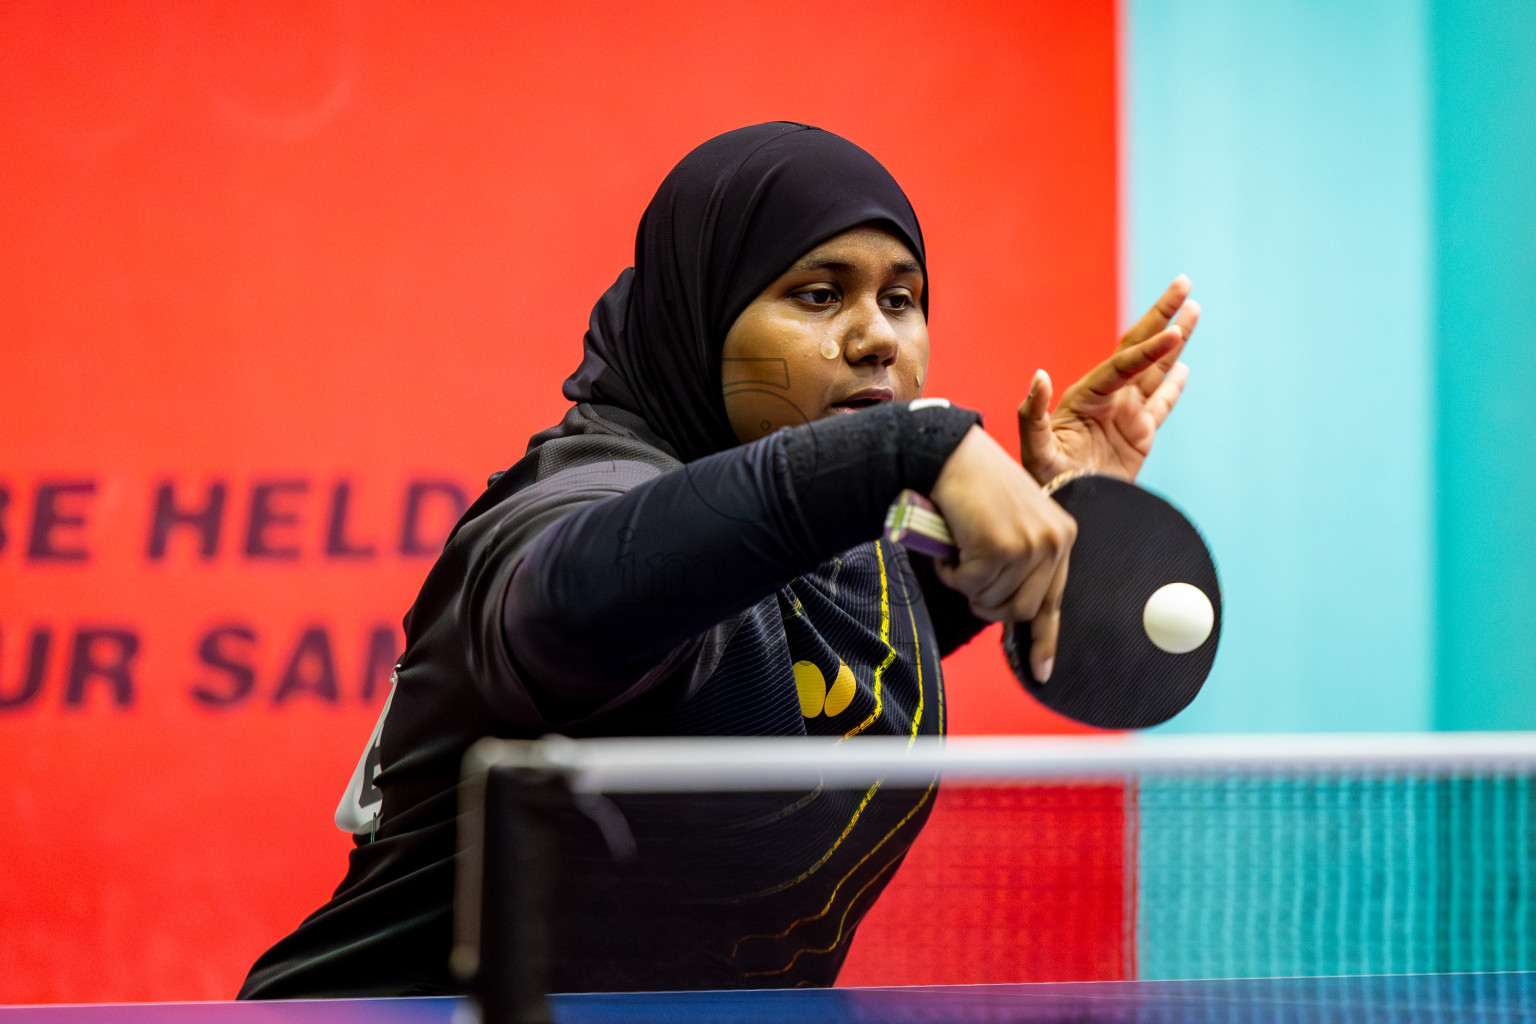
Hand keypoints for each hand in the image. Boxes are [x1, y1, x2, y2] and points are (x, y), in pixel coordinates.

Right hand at [930, 426, 1075, 680]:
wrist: (951, 454)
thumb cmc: (973, 488)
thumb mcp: (1010, 524)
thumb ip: (1019, 562)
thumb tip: (1009, 609)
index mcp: (1062, 536)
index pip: (1054, 601)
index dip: (1044, 640)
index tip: (1041, 671)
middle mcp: (1054, 541)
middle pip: (1020, 611)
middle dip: (986, 605)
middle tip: (965, 579)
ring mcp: (1030, 545)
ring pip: (992, 601)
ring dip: (965, 583)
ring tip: (958, 550)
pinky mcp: (1001, 547)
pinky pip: (970, 586)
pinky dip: (952, 572)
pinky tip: (951, 544)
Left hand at [1018, 276, 1199, 484]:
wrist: (1065, 507)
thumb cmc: (1044, 480)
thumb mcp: (1034, 448)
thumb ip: (1033, 413)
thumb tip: (1039, 375)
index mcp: (1087, 395)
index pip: (1123, 363)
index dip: (1149, 348)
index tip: (1173, 332)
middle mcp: (1108, 398)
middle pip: (1140, 348)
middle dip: (1161, 316)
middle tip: (1183, 284)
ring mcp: (1125, 415)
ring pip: (1156, 370)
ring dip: (1174, 341)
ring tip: (1193, 310)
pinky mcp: (1139, 436)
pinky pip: (1161, 405)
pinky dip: (1173, 386)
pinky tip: (1183, 367)